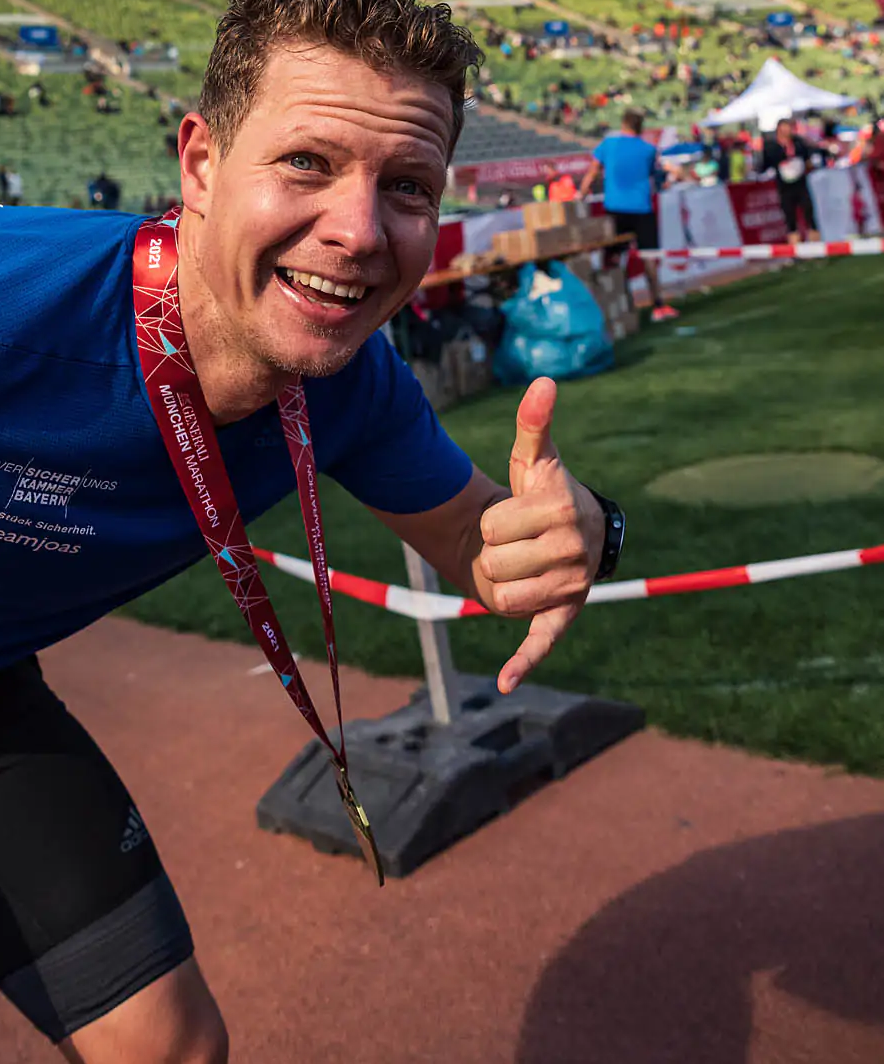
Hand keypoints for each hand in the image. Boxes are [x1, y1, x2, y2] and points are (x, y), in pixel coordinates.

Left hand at [476, 377, 602, 695]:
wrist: (568, 535)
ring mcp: (571, 588)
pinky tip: (503, 683)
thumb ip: (534, 423)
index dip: (493, 521)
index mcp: (561, 511)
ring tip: (524, 567)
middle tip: (521, 543)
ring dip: (502, 584)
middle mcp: (573, 551)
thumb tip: (542, 380)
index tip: (516, 516)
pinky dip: (522, 663)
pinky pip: (543, 642)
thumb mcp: (535, 461)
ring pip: (504, 596)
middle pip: (494, 562)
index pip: (492, 525)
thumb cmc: (543, 494)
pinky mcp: (562, 617)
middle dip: (498, 552)